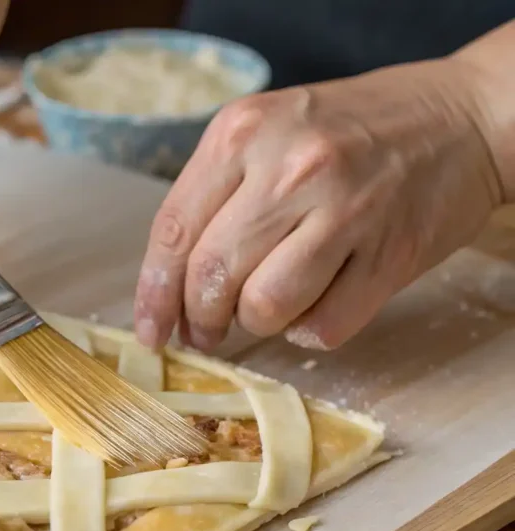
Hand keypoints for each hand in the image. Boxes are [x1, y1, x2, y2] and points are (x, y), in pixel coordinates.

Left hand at [133, 58, 503, 351]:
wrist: (460, 118)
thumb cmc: (350, 130)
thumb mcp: (267, 131)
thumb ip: (216, 196)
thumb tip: (170, 287)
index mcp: (243, 133)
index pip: (172, 233)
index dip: (154, 295)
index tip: (150, 331)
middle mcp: (290, 167)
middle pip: (211, 278)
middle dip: (200, 321)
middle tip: (206, 332)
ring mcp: (345, 211)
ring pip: (264, 308)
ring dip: (257, 324)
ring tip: (267, 307)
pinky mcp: (391, 255)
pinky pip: (324, 326)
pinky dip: (310, 329)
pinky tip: (318, 302)